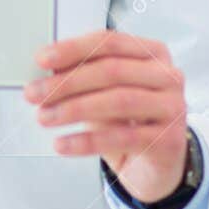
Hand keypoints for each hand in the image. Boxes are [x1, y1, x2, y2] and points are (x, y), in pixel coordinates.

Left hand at [25, 31, 187, 203]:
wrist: (154, 166)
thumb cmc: (128, 122)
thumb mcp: (105, 94)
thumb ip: (84, 78)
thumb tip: (47, 72)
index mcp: (153, 53)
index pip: (110, 42)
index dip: (74, 49)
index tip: (42, 59)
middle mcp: (168, 75)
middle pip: (112, 70)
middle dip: (68, 82)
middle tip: (35, 93)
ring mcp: (173, 107)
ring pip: (118, 101)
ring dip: (74, 109)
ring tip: (45, 117)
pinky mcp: (169, 140)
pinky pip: (122, 137)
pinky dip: (86, 141)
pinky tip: (63, 143)